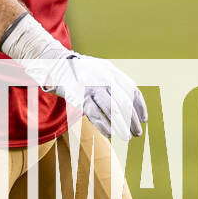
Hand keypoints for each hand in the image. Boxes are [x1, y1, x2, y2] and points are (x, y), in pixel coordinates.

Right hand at [0, 14, 146, 140]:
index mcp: (110, 70)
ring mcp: (90, 86)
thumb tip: (130, 103)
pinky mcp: (78, 96)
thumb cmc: (79, 71)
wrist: (54, 62)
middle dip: (131, 119)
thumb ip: (113, 82)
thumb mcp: (99, 70)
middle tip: (137, 132)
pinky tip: (110, 133)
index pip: (131, 89)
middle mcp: (102, 77)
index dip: (139, 106)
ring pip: (110, 109)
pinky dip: (104, 125)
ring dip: (120, 125)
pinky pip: (94, 113)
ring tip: (126, 136)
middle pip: (123, 101)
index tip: (143, 119)